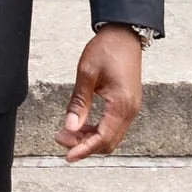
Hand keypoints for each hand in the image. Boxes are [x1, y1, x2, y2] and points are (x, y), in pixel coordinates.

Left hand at [55, 26, 143, 160]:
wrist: (124, 34)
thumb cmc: (107, 50)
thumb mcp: (87, 74)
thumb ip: (78, 102)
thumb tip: (69, 127)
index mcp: (121, 105)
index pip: (102, 138)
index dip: (83, 149)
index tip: (67, 156)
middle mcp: (130, 111)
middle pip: (108, 142)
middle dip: (84, 145)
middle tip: (61, 138)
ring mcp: (131, 108)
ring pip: (111, 136)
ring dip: (90, 138)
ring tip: (67, 131)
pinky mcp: (128, 104)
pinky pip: (114, 126)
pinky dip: (97, 130)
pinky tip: (81, 124)